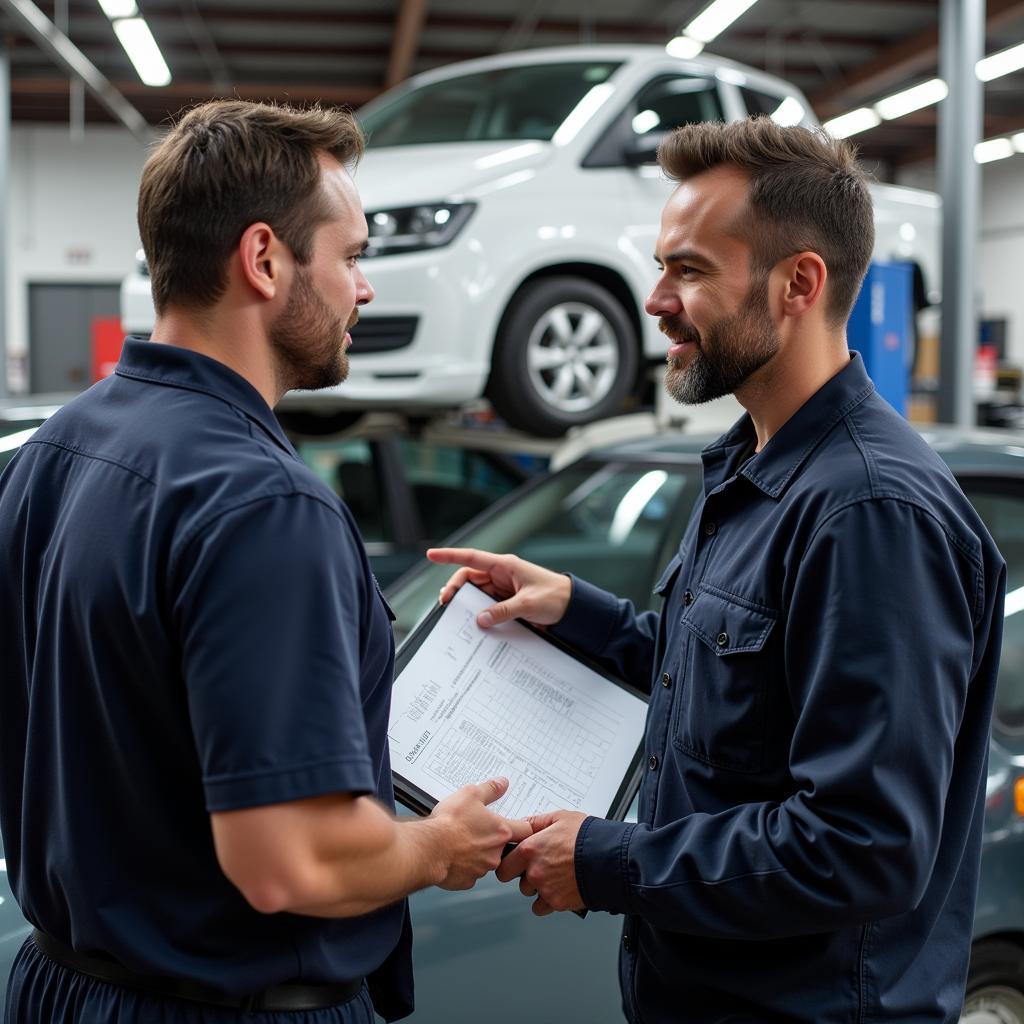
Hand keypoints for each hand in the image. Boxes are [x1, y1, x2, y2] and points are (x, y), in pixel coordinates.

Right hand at [427, 547, 571, 629]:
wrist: (574, 608)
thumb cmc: (556, 597)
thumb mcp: (529, 604)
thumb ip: (503, 611)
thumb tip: (480, 619)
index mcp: (506, 565)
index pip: (472, 557)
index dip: (450, 556)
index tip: (431, 555)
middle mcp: (502, 574)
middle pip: (469, 578)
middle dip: (455, 588)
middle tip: (445, 604)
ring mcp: (503, 588)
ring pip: (476, 592)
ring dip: (466, 602)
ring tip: (455, 614)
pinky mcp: (507, 602)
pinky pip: (486, 605)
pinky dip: (478, 612)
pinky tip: (473, 622)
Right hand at [429, 778, 532, 890]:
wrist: (429, 848)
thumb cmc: (449, 823)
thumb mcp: (471, 794)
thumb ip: (490, 789)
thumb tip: (502, 783)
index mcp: (501, 832)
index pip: (526, 831)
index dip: (523, 826)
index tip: (518, 824)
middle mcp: (495, 853)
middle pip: (502, 847)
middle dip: (492, 839)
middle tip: (477, 830)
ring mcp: (481, 870)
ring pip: (485, 861)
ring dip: (477, 852)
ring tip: (460, 841)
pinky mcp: (466, 881)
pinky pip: (469, 873)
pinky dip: (463, 865)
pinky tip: (452, 855)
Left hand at [496, 810, 586, 914]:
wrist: (609, 859)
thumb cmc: (587, 838)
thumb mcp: (561, 818)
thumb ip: (538, 822)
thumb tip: (524, 824)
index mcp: (530, 849)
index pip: (504, 865)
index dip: (509, 863)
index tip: (514, 862)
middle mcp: (534, 871)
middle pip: (516, 881)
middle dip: (523, 876)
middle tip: (537, 868)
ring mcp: (544, 889)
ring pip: (530, 894)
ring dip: (537, 887)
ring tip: (554, 876)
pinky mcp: (557, 902)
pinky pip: (542, 907)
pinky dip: (548, 901)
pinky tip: (558, 889)